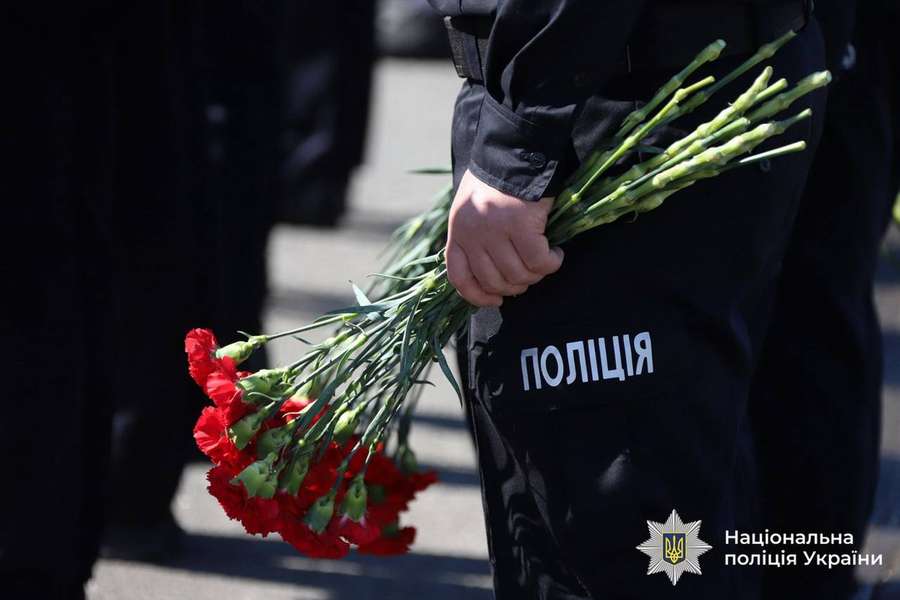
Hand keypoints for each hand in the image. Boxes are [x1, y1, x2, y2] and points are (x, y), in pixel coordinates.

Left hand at [446, 169, 563, 306]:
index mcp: (457, 229)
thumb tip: (490, 274)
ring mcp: (496, 231)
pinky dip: (551, 262)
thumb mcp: (472, 208)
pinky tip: (556, 254)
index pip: (459, 277)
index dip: (477, 296)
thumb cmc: (497, 179)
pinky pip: (539, 261)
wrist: (516, 149)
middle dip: (516, 285)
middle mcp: (473, 234)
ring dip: (536, 274)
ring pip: (518, 275)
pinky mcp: (522, 226)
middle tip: (530, 275)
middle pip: (494, 281)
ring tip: (545, 260)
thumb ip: (473, 237)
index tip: (495, 300)